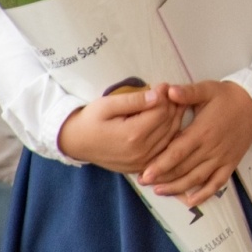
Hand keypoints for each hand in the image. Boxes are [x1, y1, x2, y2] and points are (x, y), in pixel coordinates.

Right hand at [57, 84, 178, 173]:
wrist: (76, 144)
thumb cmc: (90, 120)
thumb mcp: (107, 105)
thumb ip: (133, 100)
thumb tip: (159, 94)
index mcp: (132, 135)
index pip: (162, 112)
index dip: (165, 96)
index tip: (163, 84)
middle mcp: (141, 152)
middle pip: (169, 124)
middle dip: (173, 106)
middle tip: (170, 92)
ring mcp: (143, 162)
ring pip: (171, 137)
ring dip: (175, 118)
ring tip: (171, 103)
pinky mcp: (143, 167)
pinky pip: (165, 149)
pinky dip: (171, 134)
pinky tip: (167, 121)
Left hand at [140, 81, 251, 207]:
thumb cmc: (227, 97)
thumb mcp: (207, 89)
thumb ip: (187, 92)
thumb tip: (168, 91)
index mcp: (202, 131)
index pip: (177, 152)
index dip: (160, 165)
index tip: (144, 174)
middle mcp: (211, 148)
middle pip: (183, 169)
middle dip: (162, 178)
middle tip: (143, 182)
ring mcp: (221, 158)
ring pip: (197, 179)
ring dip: (177, 188)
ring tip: (160, 191)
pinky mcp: (230, 164)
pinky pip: (217, 183)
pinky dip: (204, 194)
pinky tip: (190, 201)